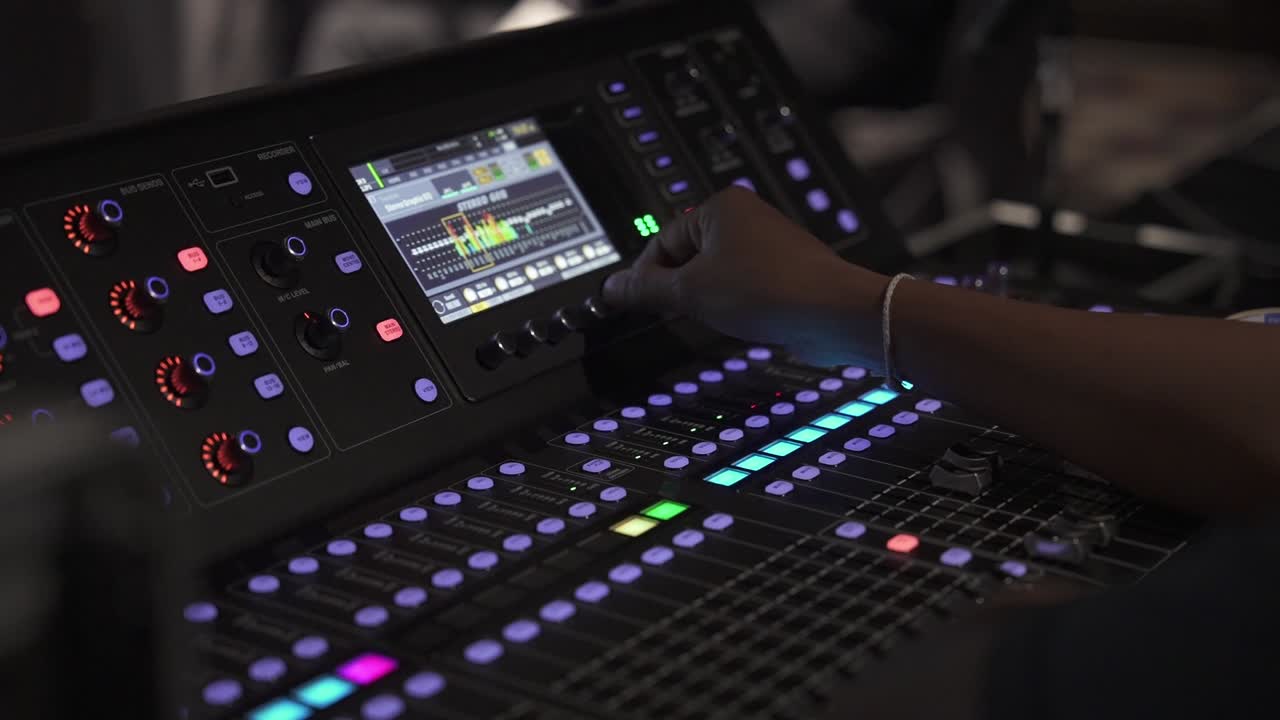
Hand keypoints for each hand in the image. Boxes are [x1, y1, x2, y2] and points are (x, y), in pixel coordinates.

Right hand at [602, 188, 888, 366]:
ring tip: (721, 314)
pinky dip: (734, 303)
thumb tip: (611, 288)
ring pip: (714, 274)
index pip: (661, 241)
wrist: (834, 312)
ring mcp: (766, 243)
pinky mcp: (783, 269)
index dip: (646, 276)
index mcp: (720, 206)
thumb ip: (645, 289)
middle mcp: (745, 217)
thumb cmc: (769, 289)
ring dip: (708, 298)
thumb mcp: (691, 292)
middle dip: (680, 288)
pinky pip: (741, 284)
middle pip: (686, 256)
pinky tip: (744, 318)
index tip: (636, 304)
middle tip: (682, 312)